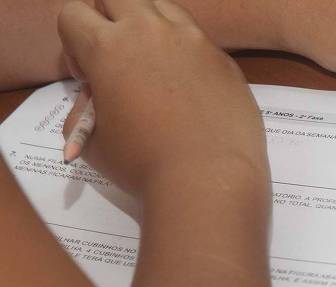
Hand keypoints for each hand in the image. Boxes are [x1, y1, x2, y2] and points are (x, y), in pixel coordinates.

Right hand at [59, 0, 266, 193]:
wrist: (209, 182)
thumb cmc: (145, 167)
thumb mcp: (94, 143)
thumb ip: (84, 111)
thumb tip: (95, 99)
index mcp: (108, 47)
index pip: (73, 13)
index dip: (74, 45)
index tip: (90, 79)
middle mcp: (152, 32)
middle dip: (108, 20)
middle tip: (118, 61)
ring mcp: (194, 42)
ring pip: (163, 7)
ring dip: (150, 27)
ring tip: (155, 69)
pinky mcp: (224, 60)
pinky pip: (199, 41)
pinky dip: (186, 55)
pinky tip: (191, 94)